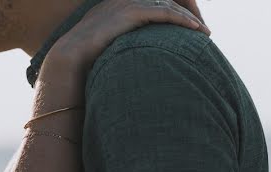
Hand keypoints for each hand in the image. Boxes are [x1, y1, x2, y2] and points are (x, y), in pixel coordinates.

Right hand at [47, 0, 210, 74]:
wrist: (67, 61)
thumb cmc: (81, 66)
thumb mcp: (102, 53)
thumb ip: (118, 51)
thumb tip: (128, 67)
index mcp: (114, 8)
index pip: (153, 2)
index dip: (174, 12)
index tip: (188, 29)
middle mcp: (121, 1)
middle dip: (187, 11)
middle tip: (201, 30)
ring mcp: (125, 4)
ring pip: (168, 4)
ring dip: (189, 18)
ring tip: (204, 33)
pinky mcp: (130, 12)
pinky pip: (164, 12)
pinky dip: (182, 20)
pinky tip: (196, 30)